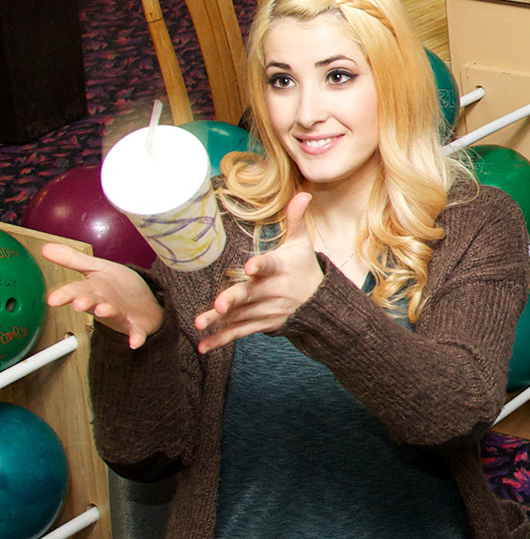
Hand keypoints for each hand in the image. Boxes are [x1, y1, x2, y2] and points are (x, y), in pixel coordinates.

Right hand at [42, 243, 164, 348]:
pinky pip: (136, 332)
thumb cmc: (119, 288)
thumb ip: (73, 260)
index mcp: (93, 290)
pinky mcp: (137, 326)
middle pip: (92, 302)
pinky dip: (136, 337)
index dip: (65, 295)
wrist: (146, 303)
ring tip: (102, 310)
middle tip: (78, 302)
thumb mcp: (97, 268)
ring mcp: (120, 315)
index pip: (76, 290)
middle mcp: (104, 304)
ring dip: (107, 312)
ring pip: (111, 314)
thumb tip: (46, 248)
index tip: (52, 299)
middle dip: (85, 302)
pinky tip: (135, 342)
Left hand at [192, 191, 325, 352]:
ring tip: (200, 323)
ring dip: (221, 321)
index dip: (260, 265)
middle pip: (251, 294)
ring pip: (241, 315)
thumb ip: (296, 219)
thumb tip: (303, 192)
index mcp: (280, 268)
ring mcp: (265, 309)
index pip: (270, 265)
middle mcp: (272, 290)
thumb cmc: (304, 266)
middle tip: (219, 303)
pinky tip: (203, 346)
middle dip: (235, 298)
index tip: (249, 266)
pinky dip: (221, 340)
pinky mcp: (260, 323)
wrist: (320, 303)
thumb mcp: (302, 243)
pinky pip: (239, 333)